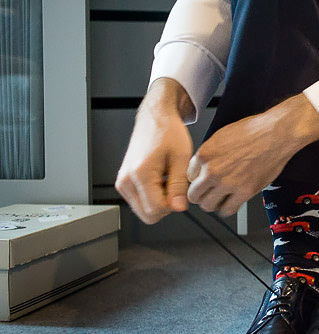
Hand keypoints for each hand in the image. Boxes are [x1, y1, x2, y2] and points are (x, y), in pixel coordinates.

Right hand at [115, 79, 195, 223]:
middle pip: (148, 215)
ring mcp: (122, 183)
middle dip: (166, 205)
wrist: (155, 118)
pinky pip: (140, 202)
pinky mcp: (122, 183)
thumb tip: (179, 208)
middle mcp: (125, 181)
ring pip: (144, 211)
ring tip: (167, 178)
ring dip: (160, 200)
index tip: (181, 189)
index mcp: (139, 174)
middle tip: (175, 184)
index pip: (157, 210)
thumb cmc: (169, 132)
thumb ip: (179, 186)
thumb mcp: (181, 158)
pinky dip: (153, 196)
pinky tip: (160, 179)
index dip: (174, 204)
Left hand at [186, 94, 318, 216]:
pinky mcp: (244, 192)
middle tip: (208, 193)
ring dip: (212, 204)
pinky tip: (231, 202)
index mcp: (205, 154)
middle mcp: (212, 170)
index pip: (189, 176)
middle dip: (200, 195)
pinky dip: (227, 209)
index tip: (203, 181)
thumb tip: (204, 166)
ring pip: (208, 205)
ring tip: (220, 199)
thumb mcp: (222, 136)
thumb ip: (209, 154)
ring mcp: (227, 183)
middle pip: (194, 194)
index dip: (198, 179)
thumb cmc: (254, 130)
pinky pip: (227, 210)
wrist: (276, 134)